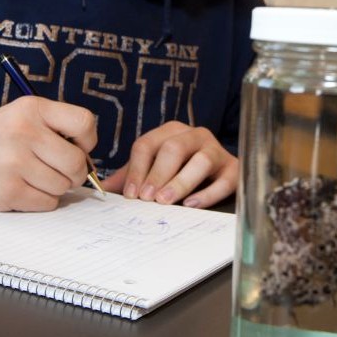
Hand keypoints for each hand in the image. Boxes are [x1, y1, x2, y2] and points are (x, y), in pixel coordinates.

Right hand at [0, 96, 96, 211]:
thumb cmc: (6, 138)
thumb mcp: (29, 116)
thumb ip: (61, 128)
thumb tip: (90, 163)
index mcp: (32, 109)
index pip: (83, 122)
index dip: (88, 140)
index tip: (78, 146)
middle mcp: (21, 132)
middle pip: (76, 162)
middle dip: (74, 171)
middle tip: (60, 169)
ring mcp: (13, 163)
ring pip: (63, 186)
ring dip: (56, 186)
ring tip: (36, 176)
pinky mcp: (8, 191)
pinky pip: (48, 203)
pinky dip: (43, 200)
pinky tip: (26, 187)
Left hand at [100, 121, 236, 208]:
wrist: (220, 172)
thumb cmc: (181, 170)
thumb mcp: (154, 168)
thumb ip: (131, 176)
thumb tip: (102, 190)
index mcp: (171, 132)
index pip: (148, 144)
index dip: (137, 169)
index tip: (130, 194)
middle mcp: (195, 136)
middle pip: (174, 148)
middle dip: (158, 174)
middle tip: (147, 199)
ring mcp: (217, 151)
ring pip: (200, 161)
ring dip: (180, 182)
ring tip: (165, 201)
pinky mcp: (234, 169)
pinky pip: (224, 180)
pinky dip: (208, 193)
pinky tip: (192, 204)